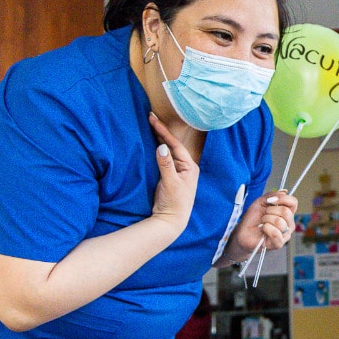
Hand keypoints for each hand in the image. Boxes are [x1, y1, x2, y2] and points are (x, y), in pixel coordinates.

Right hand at [148, 113, 198, 235]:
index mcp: (189, 166)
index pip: (175, 144)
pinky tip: (151, 142)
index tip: (153, 119)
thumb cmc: (174, 203)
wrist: (171, 221)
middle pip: (172, 145)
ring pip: (167, 150)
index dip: (163, 131)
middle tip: (149, 117)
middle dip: (161, 131)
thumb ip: (166, 165)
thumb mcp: (170, 183)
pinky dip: (157, 149)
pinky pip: (163, 158)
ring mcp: (177, 171)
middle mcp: (185, 167)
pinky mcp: (168, 175)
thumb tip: (162, 146)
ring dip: (159, 139)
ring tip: (149, 125)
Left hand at [234, 190, 298, 253]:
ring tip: (262, 223)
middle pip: (286, 212)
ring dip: (266, 220)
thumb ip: (272, 196)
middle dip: (270, 210)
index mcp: (287, 213)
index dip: (283, 199)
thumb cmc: (252, 219)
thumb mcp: (260, 202)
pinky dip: (266, 228)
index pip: (293, 202)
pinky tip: (263, 230)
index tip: (270, 201)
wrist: (243, 233)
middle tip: (264, 215)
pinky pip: (275, 232)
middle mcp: (289, 224)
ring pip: (279, 221)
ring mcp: (285, 235)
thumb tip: (284, 192)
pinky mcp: (279, 243)